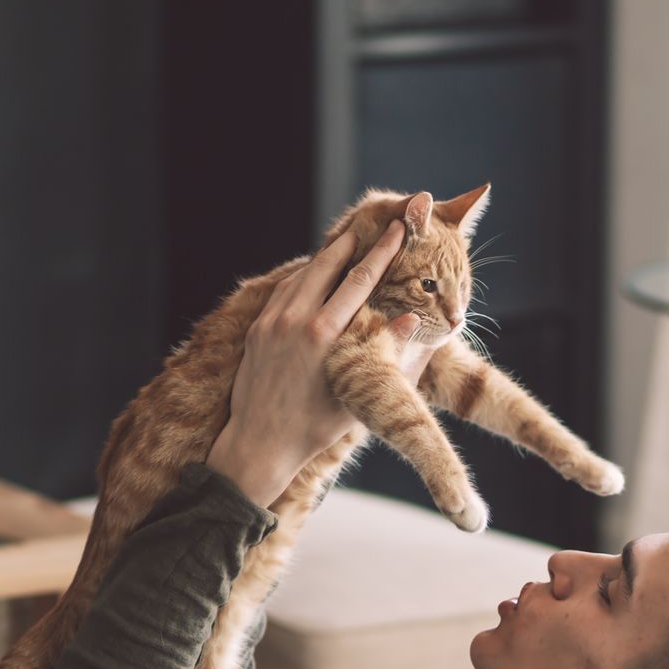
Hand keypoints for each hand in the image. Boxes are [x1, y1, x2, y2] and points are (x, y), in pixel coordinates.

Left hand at [208, 220, 443, 504]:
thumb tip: (412, 320)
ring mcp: (271, 323)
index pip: (359, 280)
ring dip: (326, 257)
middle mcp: (295, 321)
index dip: (381, 252)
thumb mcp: (358, 393)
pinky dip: (301, 277)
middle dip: (353, 242)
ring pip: (302, 275)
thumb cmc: (315, 428)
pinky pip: (283, 292)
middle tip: (372, 223)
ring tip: (346, 243)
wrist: (260, 444)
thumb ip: (386, 354)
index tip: (397, 230)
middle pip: (328, 266)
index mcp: (323, 335)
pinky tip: (313, 274)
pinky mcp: (257, 330)